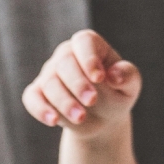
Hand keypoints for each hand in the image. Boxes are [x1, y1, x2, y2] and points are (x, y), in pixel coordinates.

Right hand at [22, 28, 140, 136]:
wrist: (103, 119)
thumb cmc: (117, 94)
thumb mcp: (130, 86)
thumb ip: (127, 76)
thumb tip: (114, 75)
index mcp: (89, 46)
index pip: (83, 42)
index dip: (89, 58)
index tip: (99, 78)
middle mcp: (65, 56)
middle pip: (64, 63)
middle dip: (77, 83)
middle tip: (92, 101)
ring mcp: (50, 74)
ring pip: (50, 83)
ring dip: (64, 102)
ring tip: (81, 118)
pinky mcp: (38, 94)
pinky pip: (32, 98)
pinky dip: (40, 109)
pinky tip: (53, 121)